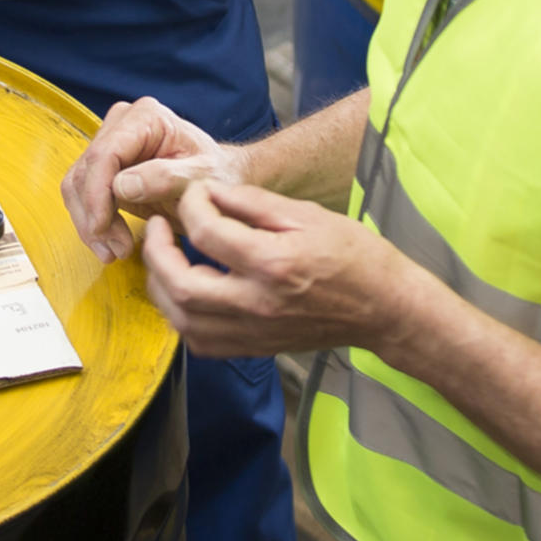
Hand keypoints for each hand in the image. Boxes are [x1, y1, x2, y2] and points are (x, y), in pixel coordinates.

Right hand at [62, 95, 245, 262]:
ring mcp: (110, 143)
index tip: (102, 228)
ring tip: (113, 252)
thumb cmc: (217, 174)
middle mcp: (121, 123)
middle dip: (93, 215)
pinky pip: (83, 195)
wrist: (221, 179)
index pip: (106, 154)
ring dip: (89, 223)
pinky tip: (109, 244)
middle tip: (114, 250)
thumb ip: (167, 178)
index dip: (97, 194)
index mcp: (146, 116)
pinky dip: (92, 222)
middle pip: (86, 170)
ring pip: (77, 185)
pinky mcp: (105, 167)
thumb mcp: (202, 178)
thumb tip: (120, 187)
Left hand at [141, 179, 424, 358]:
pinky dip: (181, 316)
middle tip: (156, 228)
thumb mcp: (307, 213)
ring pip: (183, 319)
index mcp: (274, 263)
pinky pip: (200, 341)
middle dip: (156, 253)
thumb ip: (252, 202)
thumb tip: (210, 192)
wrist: (383, 308)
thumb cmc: (353, 255)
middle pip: (181, 286)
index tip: (195, 195)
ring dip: (161, 287)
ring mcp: (254, 332)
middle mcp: (258, 304)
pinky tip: (185, 292)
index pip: (208, 233)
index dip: (192, 206)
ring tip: (163, 258)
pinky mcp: (254, 348)